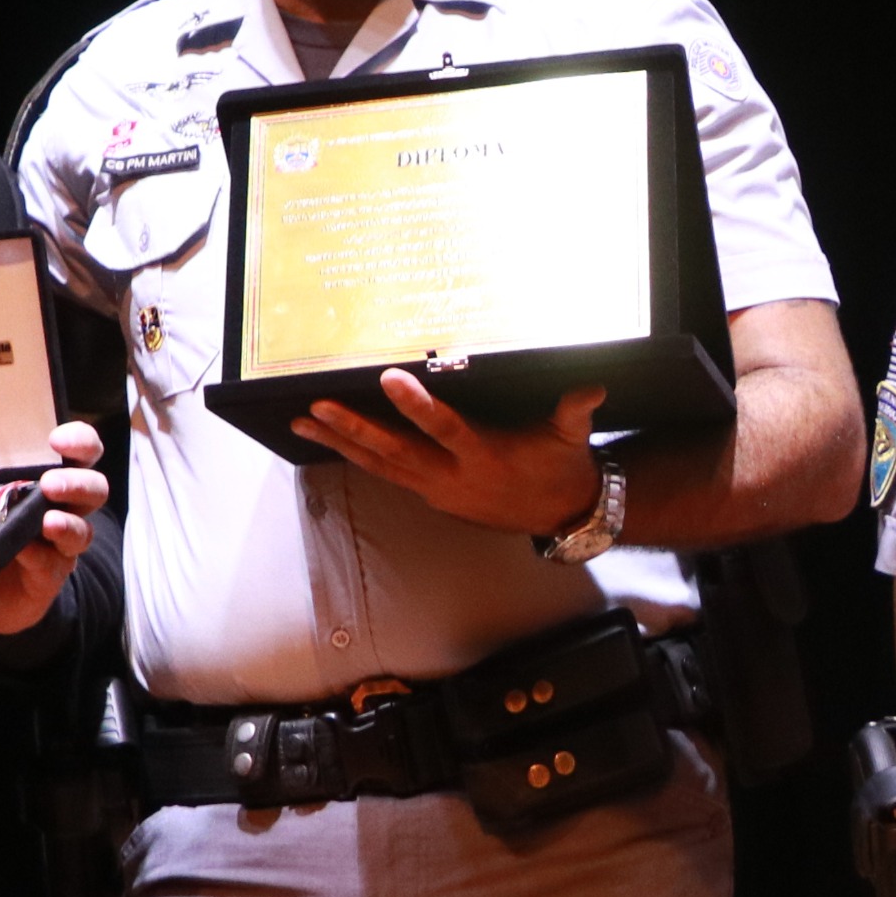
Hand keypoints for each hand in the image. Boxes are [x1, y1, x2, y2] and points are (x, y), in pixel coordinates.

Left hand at [0, 421, 107, 637]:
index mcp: (37, 478)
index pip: (76, 451)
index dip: (77, 440)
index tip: (58, 437)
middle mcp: (57, 506)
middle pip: (93, 485)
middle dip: (78, 479)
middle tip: (51, 480)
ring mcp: (58, 542)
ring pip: (84, 526)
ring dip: (69, 518)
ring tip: (47, 514)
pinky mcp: (50, 574)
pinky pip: (58, 562)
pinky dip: (45, 553)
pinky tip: (29, 548)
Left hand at [291, 372, 609, 536]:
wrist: (560, 517)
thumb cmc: (563, 470)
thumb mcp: (573, 439)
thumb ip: (576, 411)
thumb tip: (591, 385)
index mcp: (484, 457)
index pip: (446, 428)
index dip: (418, 407)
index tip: (390, 379)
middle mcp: (453, 477)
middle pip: (396, 452)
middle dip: (355, 429)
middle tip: (317, 408)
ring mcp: (438, 490)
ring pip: (381, 466)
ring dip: (342, 445)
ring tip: (304, 423)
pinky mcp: (432, 495)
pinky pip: (387, 474)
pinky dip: (357, 458)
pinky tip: (330, 441)